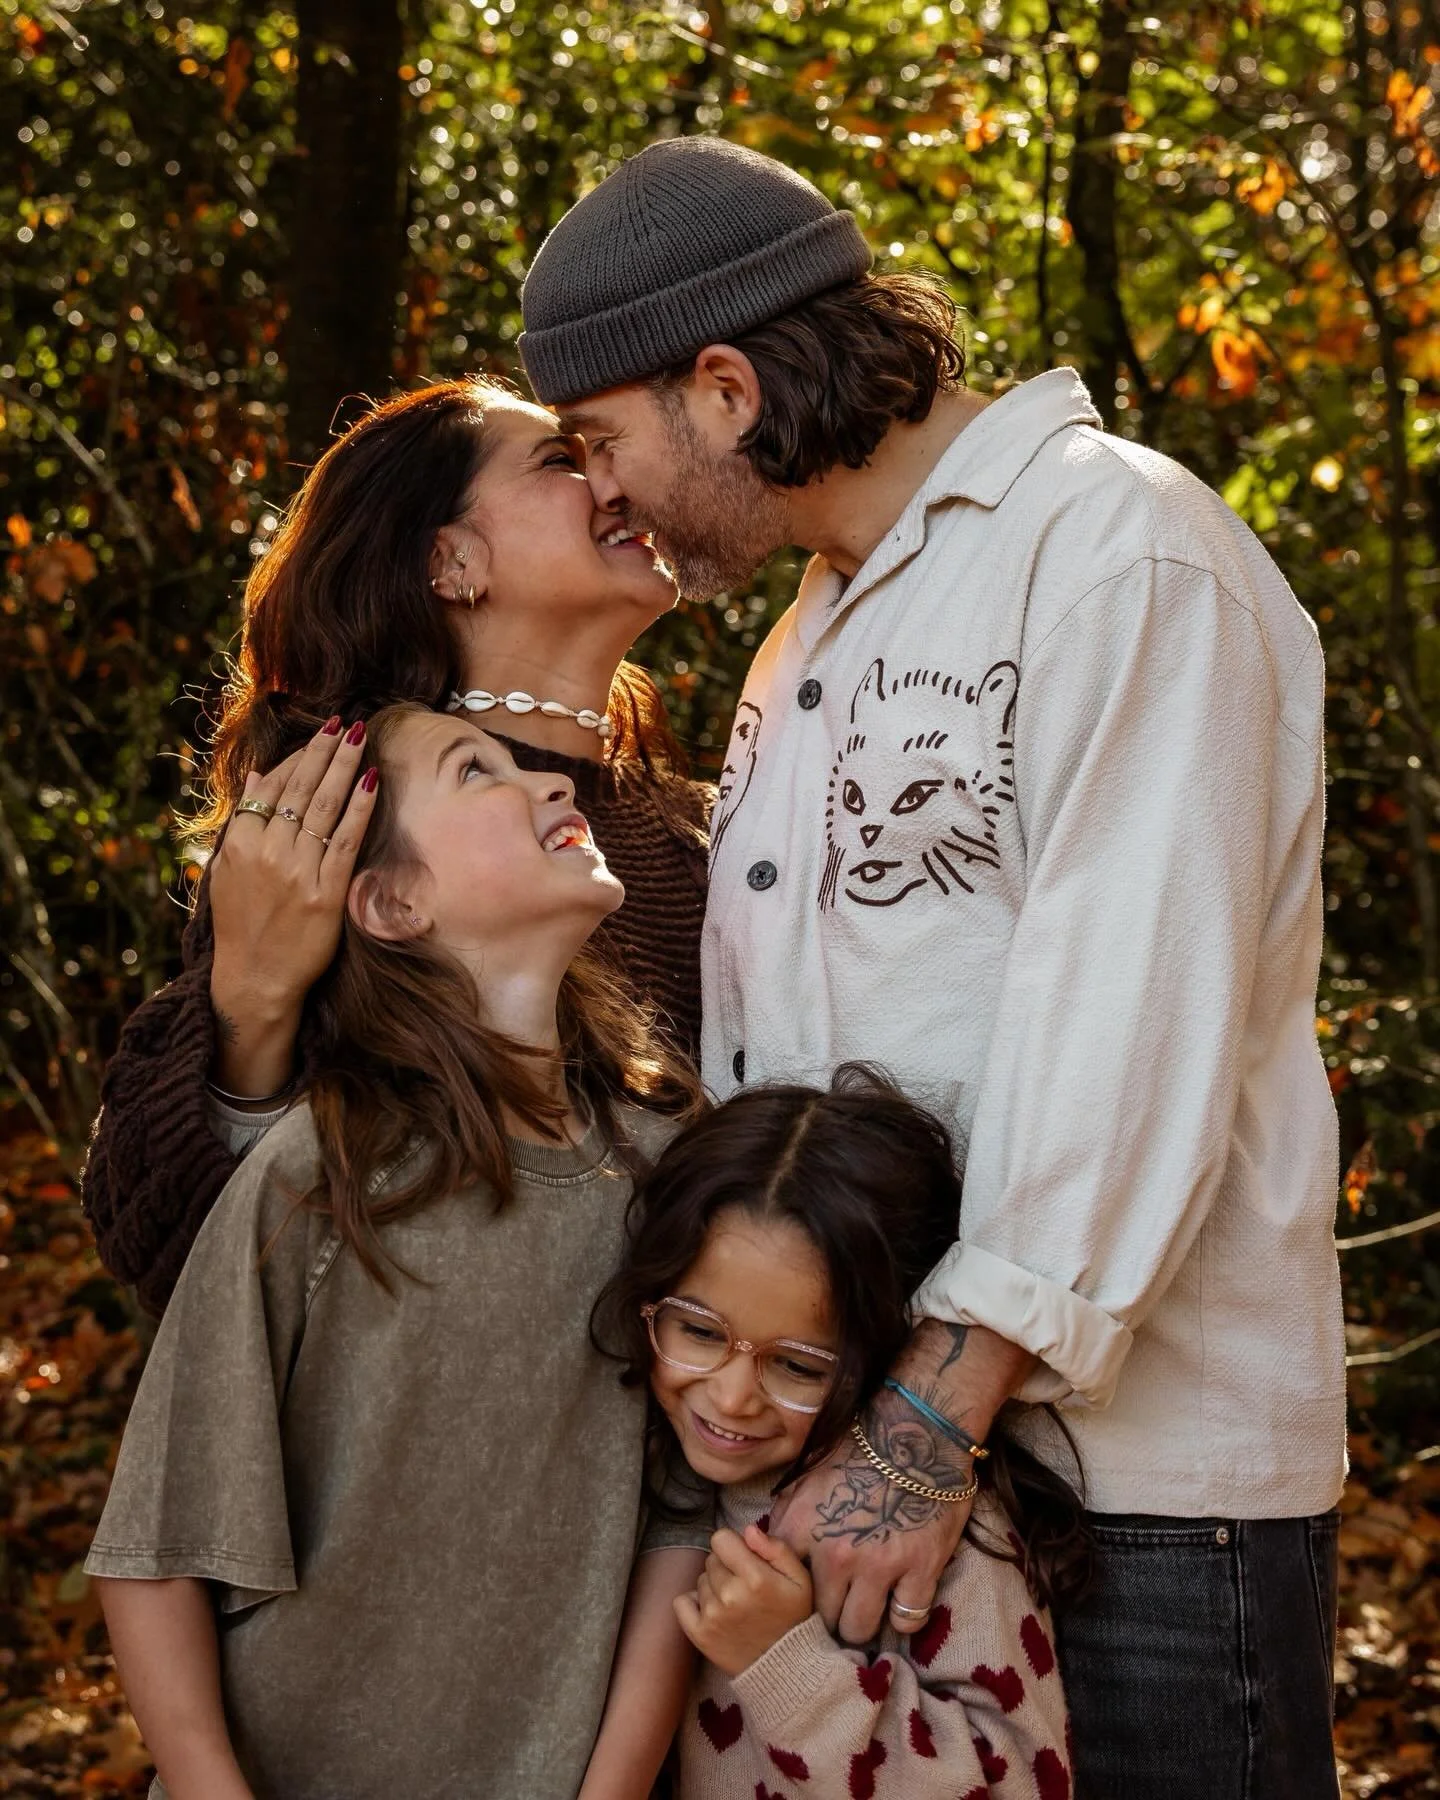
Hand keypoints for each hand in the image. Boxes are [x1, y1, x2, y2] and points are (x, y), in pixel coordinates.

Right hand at [208, 718, 376, 1096]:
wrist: (255, 979)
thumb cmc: (243, 926)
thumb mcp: (227, 871)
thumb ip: (243, 824)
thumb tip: (258, 777)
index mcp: (239, 845)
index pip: (271, 788)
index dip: (298, 758)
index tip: (318, 735)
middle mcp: (267, 853)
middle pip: (299, 789)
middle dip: (324, 750)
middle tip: (344, 721)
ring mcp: (297, 872)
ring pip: (323, 806)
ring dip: (344, 766)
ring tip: (361, 736)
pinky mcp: (325, 892)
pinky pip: (346, 839)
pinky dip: (359, 807)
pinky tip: (372, 780)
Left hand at [673, 1524, 813, 1676]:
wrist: (784, 1667)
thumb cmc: (792, 1617)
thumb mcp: (800, 1579)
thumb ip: (776, 1549)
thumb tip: (748, 1530)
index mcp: (755, 1577)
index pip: (721, 1538)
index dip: (733, 1546)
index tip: (745, 1560)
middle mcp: (730, 1595)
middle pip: (711, 1559)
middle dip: (726, 1566)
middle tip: (744, 1586)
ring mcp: (712, 1616)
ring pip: (701, 1579)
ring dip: (714, 1586)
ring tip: (734, 1603)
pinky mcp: (699, 1634)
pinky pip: (682, 1602)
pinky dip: (694, 1602)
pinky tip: (712, 1610)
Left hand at [769, 1387, 972, 1645]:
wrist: (917, 1429)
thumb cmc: (861, 1446)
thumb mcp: (810, 1473)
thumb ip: (786, 1512)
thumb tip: (761, 1542)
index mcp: (803, 1528)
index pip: (781, 1586)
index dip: (792, 1594)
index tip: (804, 1595)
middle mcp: (835, 1553)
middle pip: (819, 1617)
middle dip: (827, 1617)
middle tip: (840, 1609)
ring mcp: (878, 1565)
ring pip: (858, 1629)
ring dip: (863, 1622)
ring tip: (869, 1611)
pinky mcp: (919, 1570)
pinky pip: (906, 1620)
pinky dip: (904, 1615)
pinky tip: (902, 1599)